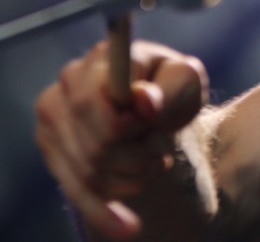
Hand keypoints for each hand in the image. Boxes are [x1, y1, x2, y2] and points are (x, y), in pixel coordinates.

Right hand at [35, 39, 208, 239]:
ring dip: (129, 179)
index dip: (129, 124)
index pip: (104, 101)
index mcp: (107, 56)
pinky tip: (126, 226)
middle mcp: (70, 80)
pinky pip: (74, 187)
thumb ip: (169, 89)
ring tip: (152, 166)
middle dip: (135, 157)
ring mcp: (54, 114)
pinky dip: (103, 210)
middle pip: (96, 141)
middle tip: (160, 154)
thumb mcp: (186, 84)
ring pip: (89, 168)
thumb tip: (142, 98)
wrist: (157, 110)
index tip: (150, 127)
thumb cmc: (173, 91)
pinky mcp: (51, 145)